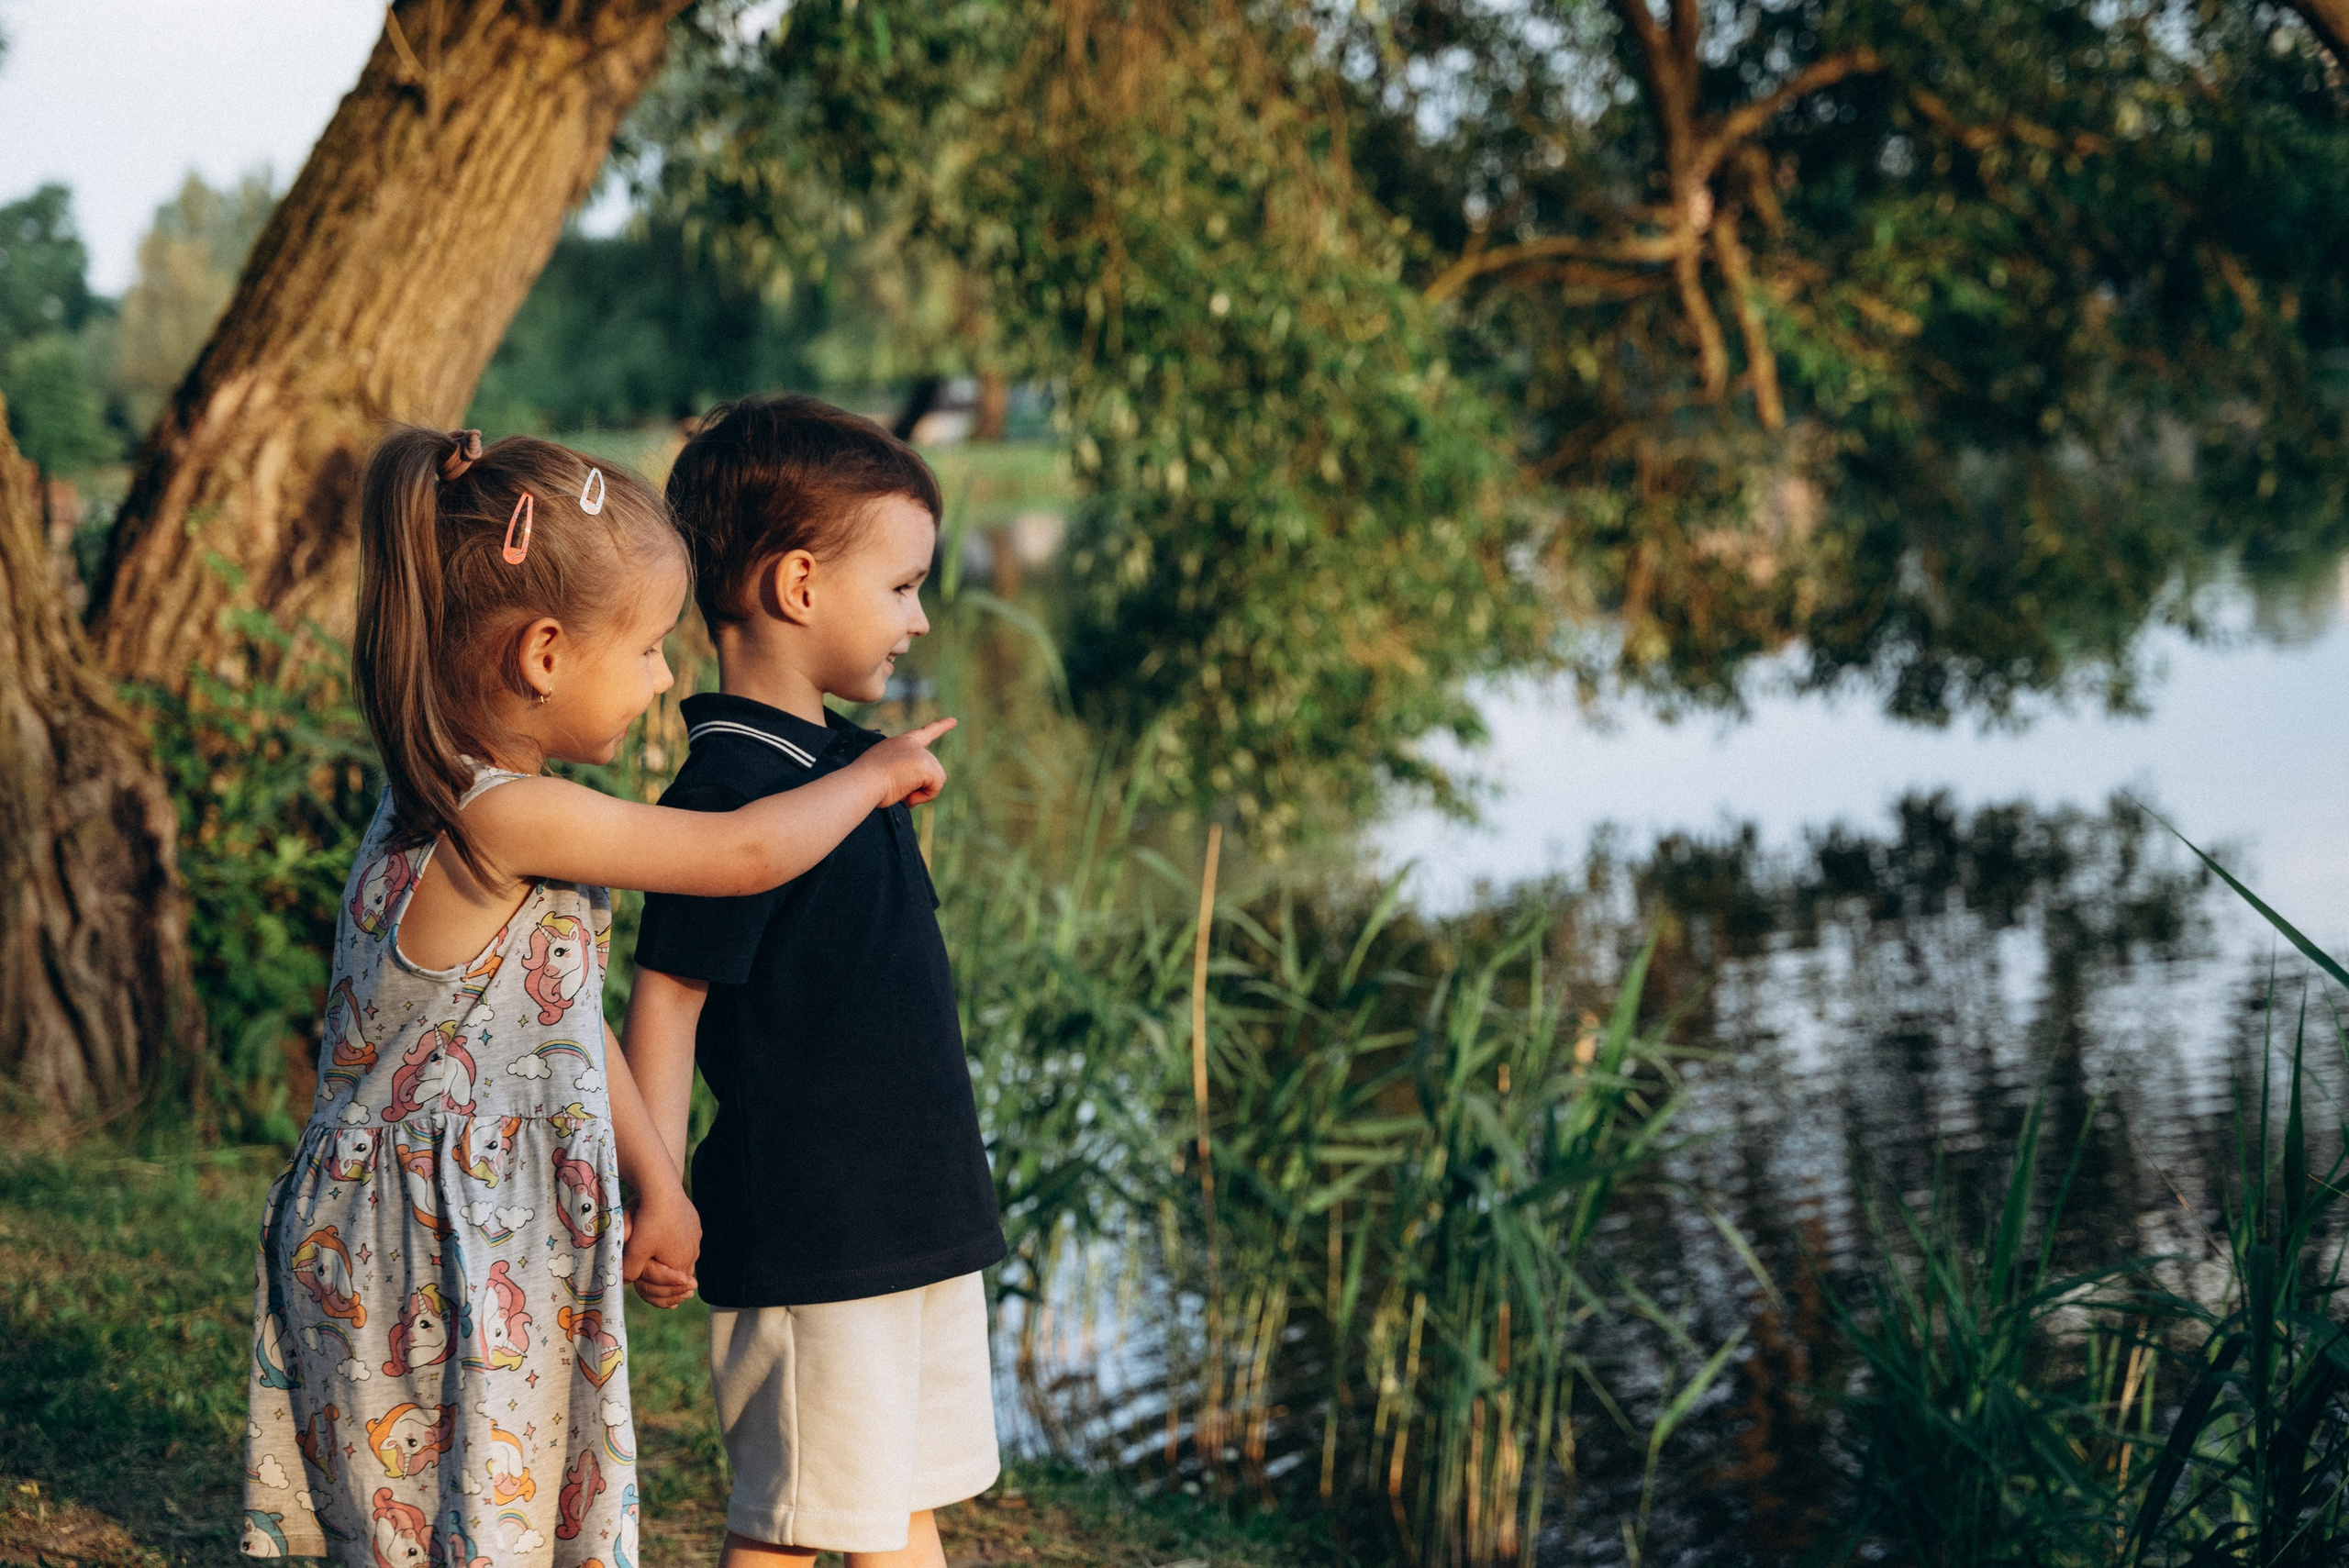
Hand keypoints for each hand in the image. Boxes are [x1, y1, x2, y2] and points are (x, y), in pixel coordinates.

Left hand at [621, 1186, 700, 1306]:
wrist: (663, 1189)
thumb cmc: (649, 1222)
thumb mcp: (634, 1251)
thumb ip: (630, 1272)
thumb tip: (627, 1283)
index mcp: (680, 1264)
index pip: (672, 1289)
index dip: (665, 1297)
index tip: (666, 1303)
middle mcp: (692, 1253)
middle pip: (682, 1277)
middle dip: (672, 1286)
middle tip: (671, 1296)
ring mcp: (695, 1238)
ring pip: (686, 1259)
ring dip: (676, 1266)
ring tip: (668, 1271)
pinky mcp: (694, 1225)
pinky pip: (687, 1243)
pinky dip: (678, 1248)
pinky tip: (670, 1244)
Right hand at [854, 717, 955, 807]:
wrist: (862, 781)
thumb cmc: (866, 782)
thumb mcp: (883, 772)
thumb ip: (902, 774)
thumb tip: (912, 794)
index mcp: (900, 743)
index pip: (924, 733)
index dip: (940, 727)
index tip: (953, 721)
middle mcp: (912, 745)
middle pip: (932, 770)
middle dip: (921, 786)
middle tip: (899, 791)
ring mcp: (920, 753)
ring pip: (936, 779)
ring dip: (921, 793)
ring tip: (901, 793)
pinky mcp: (925, 765)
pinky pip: (936, 787)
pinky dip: (924, 797)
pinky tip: (908, 797)